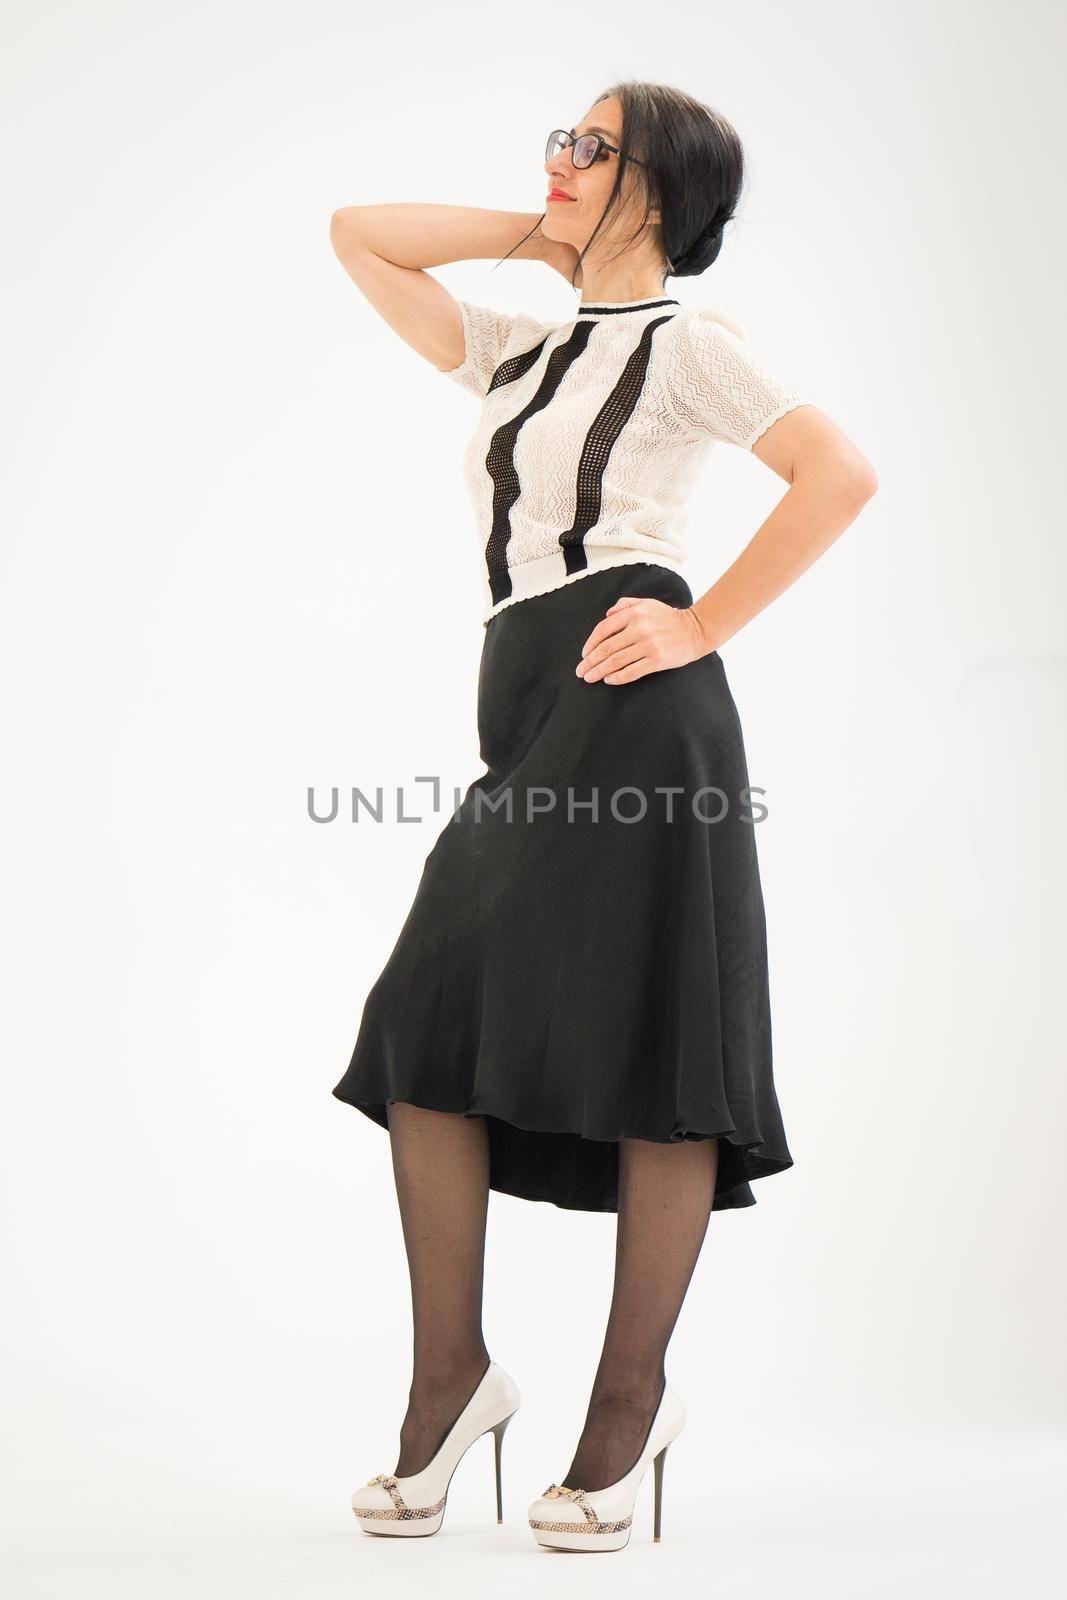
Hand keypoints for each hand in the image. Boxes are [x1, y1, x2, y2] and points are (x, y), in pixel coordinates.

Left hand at [575, 596, 713, 684]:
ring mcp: (648, 645)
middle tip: (580, 671)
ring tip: (589, 677)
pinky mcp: (657, 660)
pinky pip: (632, 671)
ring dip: (599, 671)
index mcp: (634, 614)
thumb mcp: (647, 603)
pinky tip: (608, 680)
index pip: (604, 629)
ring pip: (616, 661)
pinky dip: (617, 677)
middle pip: (607, 648)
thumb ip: (625, 605)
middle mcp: (639, 629)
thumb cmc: (669, 618)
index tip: (584, 654)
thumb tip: (607, 614)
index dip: (590, 643)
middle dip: (590, 661)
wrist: (696, 630)